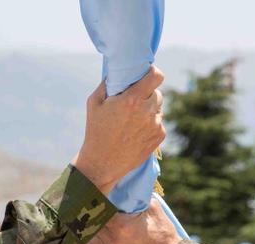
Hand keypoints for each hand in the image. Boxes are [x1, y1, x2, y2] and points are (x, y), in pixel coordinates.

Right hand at [73, 67, 166, 194]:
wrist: (103, 163)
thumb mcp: (94, 103)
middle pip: (157, 93)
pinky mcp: (159, 136)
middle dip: (147, 94)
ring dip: (150, 109)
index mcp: (131, 100)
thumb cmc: (96, 131)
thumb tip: (117, 70)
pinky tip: (136, 132)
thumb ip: (107, 83)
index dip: (153, 72)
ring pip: (159, 108)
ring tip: (133, 120)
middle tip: (135, 101)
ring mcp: (155, 125)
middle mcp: (147, 111)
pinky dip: (151, 124)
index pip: (156, 76)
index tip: (147, 74)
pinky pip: (159, 122)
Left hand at [85, 199, 180, 243]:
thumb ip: (138, 197)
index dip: (98, 203)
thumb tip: (128, 185)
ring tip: (96, 223)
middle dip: (94, 216)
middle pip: (93, 223)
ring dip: (92, 230)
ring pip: (90, 238)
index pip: (99, 209)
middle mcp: (113, 241)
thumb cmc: (164, 234)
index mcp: (121, 225)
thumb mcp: (154, 209)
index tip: (98, 199)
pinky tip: (95, 238)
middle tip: (95, 210)